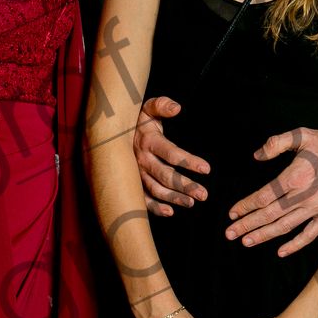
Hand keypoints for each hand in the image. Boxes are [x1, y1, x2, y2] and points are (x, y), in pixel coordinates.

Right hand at [134, 96, 210, 215]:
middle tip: (204, 194)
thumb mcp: (147, 108)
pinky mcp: (132, 182)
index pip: (171, 153)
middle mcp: (141, 159)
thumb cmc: (137, 120)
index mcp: (147, 141)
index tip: (207, 169)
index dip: (188, 161)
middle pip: (165, 176)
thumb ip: (162, 105)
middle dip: (185, 186)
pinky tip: (170, 212)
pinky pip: (142, 198)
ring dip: (174, 198)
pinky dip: (155, 208)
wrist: (110, 132)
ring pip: (156, 189)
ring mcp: (135, 173)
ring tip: (192, 203)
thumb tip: (177, 107)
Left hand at [225, 124, 317, 256]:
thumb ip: (276, 143)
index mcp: (295, 176)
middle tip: (229, 233)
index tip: (232, 212)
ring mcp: (317, 208)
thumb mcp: (302, 135)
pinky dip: (295, 245)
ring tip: (246, 241)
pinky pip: (310, 234)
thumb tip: (257, 156)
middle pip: (269, 215)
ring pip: (285, 226)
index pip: (264, 197)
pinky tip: (281, 251)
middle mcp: (304, 196)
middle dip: (247, 225)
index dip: (246, 205)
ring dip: (264, 235)